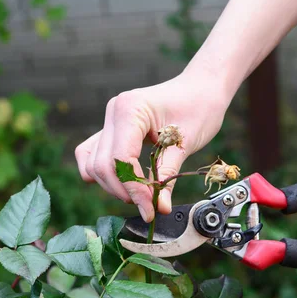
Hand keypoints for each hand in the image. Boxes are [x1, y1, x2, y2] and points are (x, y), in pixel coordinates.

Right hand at [74, 71, 229, 221]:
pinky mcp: (113, 128)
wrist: (202, 87)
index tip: (150, 209)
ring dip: (114, 185)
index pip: (121, 159)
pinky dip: (105, 173)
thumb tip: (158, 207)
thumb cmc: (200, 107)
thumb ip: (167, 176)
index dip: (134, 189)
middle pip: (102, 164)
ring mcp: (110, 119)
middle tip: (149, 206)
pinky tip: (124, 184)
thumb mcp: (186, 143)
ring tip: (141, 195)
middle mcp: (113, 112)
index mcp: (130, 109)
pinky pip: (95, 154)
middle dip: (123, 190)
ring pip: (93, 163)